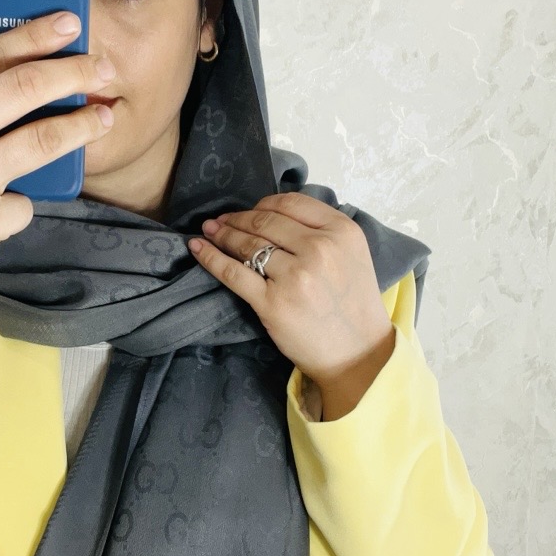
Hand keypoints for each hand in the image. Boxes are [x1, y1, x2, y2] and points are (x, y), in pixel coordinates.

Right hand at [0, 11, 116, 303]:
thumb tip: (19, 63)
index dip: (34, 35)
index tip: (68, 25)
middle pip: (22, 88)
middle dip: (73, 73)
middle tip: (102, 69)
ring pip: (42, 139)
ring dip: (82, 125)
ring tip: (102, 117)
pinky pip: (25, 197)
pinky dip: (22, 198)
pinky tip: (5, 202)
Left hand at [188, 191, 395, 395]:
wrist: (358, 353)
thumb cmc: (353, 305)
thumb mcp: (352, 254)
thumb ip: (322, 230)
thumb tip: (275, 215)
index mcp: (341, 232)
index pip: (291, 202)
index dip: (263, 204)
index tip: (249, 210)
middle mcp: (319, 249)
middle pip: (265, 222)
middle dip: (236, 218)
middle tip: (219, 220)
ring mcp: (295, 276)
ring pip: (247, 244)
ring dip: (222, 234)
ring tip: (209, 231)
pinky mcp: (272, 303)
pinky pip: (233, 272)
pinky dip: (210, 257)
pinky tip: (197, 248)